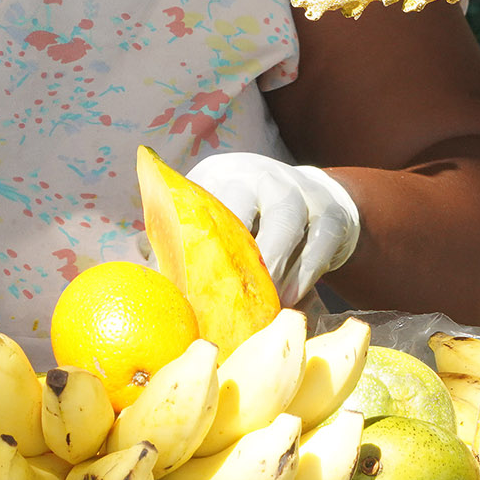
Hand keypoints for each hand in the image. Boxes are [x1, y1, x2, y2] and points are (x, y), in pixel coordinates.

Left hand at [187, 153, 360, 304]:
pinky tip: (291, 300)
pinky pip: (319, 243)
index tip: (183, 282)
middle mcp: (256, 175)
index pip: (197, 200)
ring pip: (284, 221)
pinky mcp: (332, 213)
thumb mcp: (217, 220)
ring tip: (263, 304)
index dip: (189, 241)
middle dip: (232, 252)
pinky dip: (304, 274)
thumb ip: (180, 244)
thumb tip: (146, 277)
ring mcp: (297, 190)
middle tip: (225, 297)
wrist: (318, 199)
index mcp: (218, 175)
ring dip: (273, 266)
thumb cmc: (251, 221)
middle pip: (241, 204)